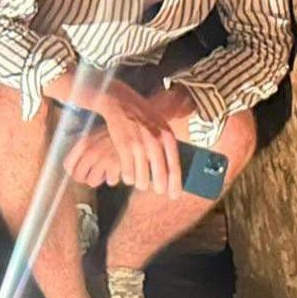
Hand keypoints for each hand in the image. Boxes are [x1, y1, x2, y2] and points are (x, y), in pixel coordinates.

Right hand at [65, 82, 181, 195]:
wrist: (121, 102)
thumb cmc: (143, 116)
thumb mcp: (160, 125)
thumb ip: (166, 143)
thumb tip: (172, 166)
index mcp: (167, 136)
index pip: (175, 166)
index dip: (175, 183)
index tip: (174, 195)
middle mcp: (155, 141)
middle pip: (160, 174)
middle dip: (160, 187)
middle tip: (160, 192)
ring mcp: (139, 144)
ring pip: (142, 176)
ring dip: (141, 182)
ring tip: (141, 184)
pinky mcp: (124, 146)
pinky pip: (128, 171)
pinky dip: (127, 177)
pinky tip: (127, 177)